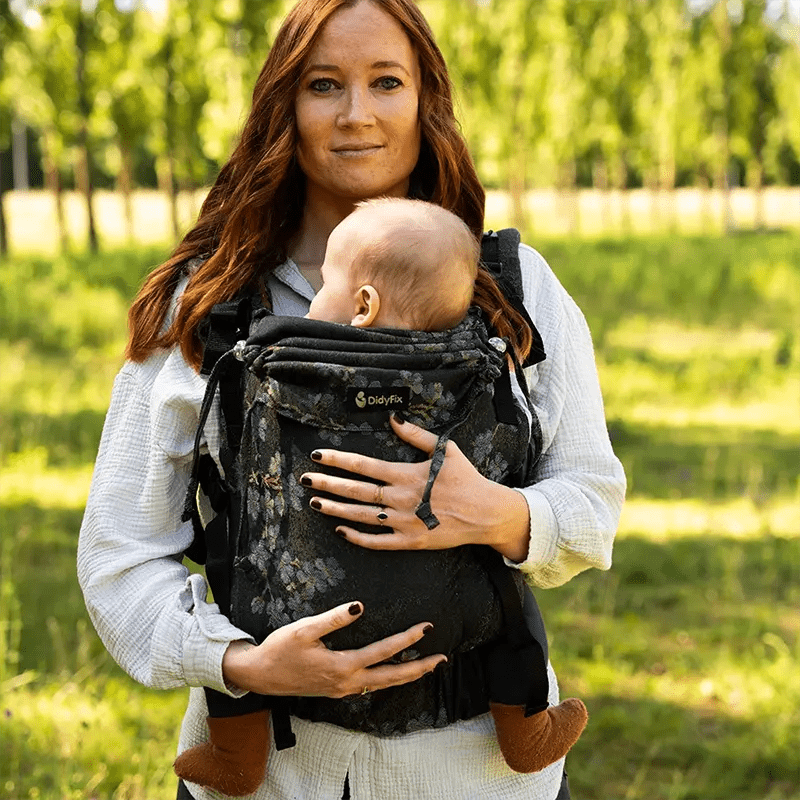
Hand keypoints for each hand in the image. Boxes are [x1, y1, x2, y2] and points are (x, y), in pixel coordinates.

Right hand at [222, 601, 445, 697]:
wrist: (259, 675)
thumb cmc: (280, 649)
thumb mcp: (304, 629)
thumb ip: (333, 617)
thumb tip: (360, 606)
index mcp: (342, 666)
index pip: (384, 652)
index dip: (407, 639)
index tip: (426, 628)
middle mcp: (347, 682)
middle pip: (392, 678)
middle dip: (419, 668)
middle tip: (442, 659)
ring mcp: (342, 690)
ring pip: (383, 685)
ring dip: (406, 676)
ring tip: (426, 667)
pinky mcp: (336, 690)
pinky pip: (370, 688)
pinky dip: (388, 681)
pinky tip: (394, 674)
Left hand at [301, 414, 530, 560]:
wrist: (487, 513)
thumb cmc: (466, 478)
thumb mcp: (445, 449)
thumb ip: (416, 435)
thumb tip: (392, 419)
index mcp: (407, 474)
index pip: (364, 466)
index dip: (339, 460)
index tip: (318, 456)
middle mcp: (401, 499)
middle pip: (356, 491)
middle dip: (328, 485)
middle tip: (304, 480)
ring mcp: (404, 522)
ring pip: (361, 516)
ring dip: (336, 509)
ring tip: (314, 503)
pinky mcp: (411, 541)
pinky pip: (378, 542)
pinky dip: (357, 537)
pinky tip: (340, 529)